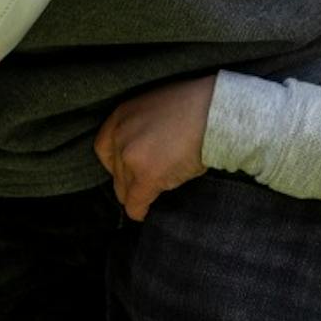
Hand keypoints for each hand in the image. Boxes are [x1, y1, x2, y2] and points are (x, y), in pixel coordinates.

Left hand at [94, 75, 216, 221]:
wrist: (216, 111)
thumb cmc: (198, 107)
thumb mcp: (158, 108)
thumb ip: (143, 128)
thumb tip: (146, 154)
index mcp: (122, 115)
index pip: (104, 148)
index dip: (116, 164)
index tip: (128, 171)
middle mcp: (120, 134)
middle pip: (115, 172)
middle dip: (130, 180)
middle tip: (149, 183)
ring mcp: (131, 155)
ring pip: (124, 190)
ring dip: (139, 193)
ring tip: (158, 191)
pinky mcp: (146, 175)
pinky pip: (135, 203)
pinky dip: (140, 210)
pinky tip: (147, 213)